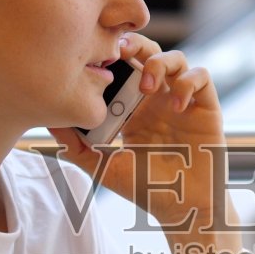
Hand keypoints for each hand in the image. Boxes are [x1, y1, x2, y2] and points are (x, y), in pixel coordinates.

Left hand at [49, 33, 227, 230]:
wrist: (182, 209)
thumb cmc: (146, 189)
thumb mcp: (102, 166)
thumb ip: (75, 145)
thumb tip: (48, 120)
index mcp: (133, 107)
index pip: (122, 67)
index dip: (112, 54)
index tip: (96, 56)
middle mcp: (158, 99)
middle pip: (148, 52)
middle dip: (135, 44)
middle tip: (119, 53)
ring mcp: (183, 101)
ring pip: (176, 58)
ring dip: (160, 63)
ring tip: (147, 86)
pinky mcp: (206, 107)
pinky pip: (202, 76)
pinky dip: (188, 82)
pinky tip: (176, 104)